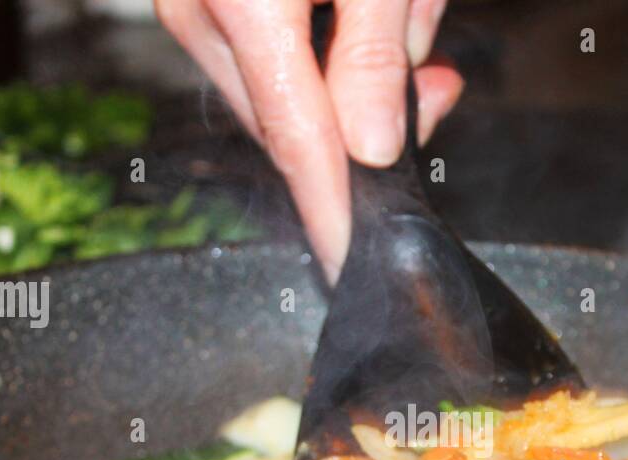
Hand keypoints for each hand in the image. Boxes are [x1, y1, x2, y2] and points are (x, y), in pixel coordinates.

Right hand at [156, 0, 463, 281]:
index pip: (298, 143)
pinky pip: (273, 55)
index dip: (331, 213)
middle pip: (295, 125)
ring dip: (358, 72)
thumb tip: (369, 150)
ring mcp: (195, 5)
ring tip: (401, 6)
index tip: (348, 266)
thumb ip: (374, 54)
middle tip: (432, 82)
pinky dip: (332, 43)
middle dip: (371, 120)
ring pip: (289, 93)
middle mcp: (201, 12)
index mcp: (245, 2)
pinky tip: (377, 5)